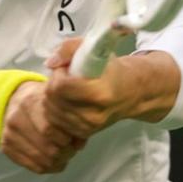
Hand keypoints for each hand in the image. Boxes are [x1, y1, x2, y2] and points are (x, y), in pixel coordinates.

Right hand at [0, 80, 85, 173]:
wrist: (18, 98)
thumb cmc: (43, 104)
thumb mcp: (57, 105)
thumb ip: (71, 122)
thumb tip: (79, 144)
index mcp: (29, 102)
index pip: (48, 130)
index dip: (66, 140)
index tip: (73, 138)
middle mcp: (15, 118)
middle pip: (47, 148)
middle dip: (65, 153)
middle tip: (71, 149)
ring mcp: (8, 133)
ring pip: (42, 161)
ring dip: (57, 162)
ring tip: (63, 155)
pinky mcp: (6, 146)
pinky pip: (34, 167)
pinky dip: (48, 168)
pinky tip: (53, 160)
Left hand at [43, 39, 180, 138]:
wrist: (132, 92)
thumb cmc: (111, 68)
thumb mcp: (93, 48)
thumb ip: (68, 49)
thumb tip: (50, 63)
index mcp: (99, 92)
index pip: (60, 87)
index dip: (58, 74)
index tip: (66, 68)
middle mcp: (94, 113)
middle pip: (53, 100)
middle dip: (53, 85)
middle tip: (64, 78)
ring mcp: (89, 126)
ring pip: (52, 113)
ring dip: (53, 98)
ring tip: (66, 89)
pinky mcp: (85, 133)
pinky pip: (57, 123)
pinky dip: (57, 111)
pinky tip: (67, 101)